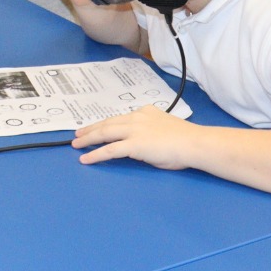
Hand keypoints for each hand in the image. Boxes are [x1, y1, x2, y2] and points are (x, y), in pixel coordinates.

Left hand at [72, 105, 201, 169]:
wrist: (193, 143)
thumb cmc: (186, 140)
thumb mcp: (164, 128)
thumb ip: (150, 132)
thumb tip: (142, 142)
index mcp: (145, 112)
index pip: (120, 118)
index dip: (106, 123)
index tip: (97, 126)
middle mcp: (136, 118)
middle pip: (107, 123)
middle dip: (91, 129)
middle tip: (78, 133)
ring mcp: (134, 130)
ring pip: (104, 133)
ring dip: (88, 139)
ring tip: (76, 144)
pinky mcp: (133, 145)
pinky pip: (109, 150)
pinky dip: (95, 154)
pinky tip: (86, 158)